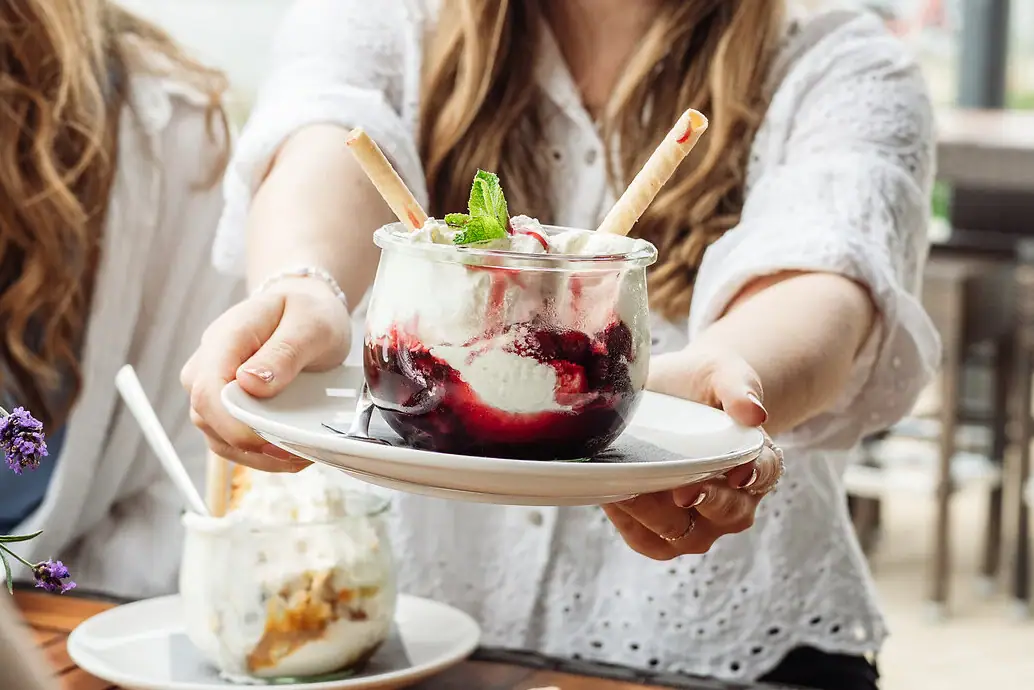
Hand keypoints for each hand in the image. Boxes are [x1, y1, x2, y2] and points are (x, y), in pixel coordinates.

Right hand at [180, 277, 350, 471]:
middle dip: (250, 445)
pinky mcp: (224, 407)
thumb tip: (250, 384)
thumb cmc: (306, 312)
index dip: (233, 423)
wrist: (303, 310)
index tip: (271, 440)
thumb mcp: (311, 324)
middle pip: (207, 417)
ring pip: (216, 436)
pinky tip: (290, 453)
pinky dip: (259, 454)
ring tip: (298, 456)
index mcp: (225, 338)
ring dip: (256, 456)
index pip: (208, 389)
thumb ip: (284, 352)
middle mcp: (207, 365)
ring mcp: (212, 388)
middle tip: (296, 452)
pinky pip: (231, 440)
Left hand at [602, 346, 784, 559]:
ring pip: (687, 535)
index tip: (738, 474)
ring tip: (630, 491)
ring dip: (658, 517)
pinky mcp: (662, 530)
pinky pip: (650, 542)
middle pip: (728, 513)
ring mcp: (701, 520)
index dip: (754, 475)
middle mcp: (736, 499)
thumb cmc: (703, 384)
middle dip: (704, 502)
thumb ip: (738, 389)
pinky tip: (613, 497)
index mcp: (758, 460)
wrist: (671, 394)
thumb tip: (754, 413)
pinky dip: (631, 525)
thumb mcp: (722, 372)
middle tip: (679, 491)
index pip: (766, 472)